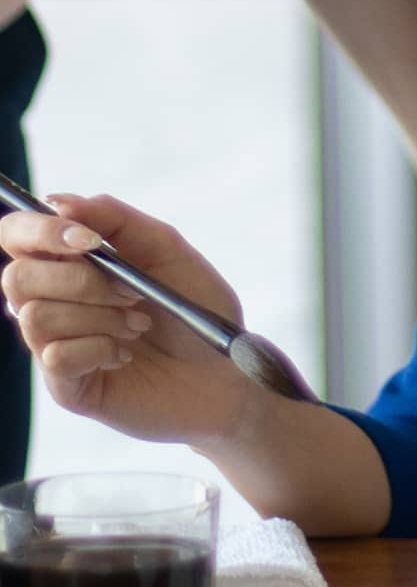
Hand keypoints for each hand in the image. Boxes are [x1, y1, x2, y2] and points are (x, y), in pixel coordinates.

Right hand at [0, 193, 255, 446]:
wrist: (226, 367)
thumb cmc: (197, 304)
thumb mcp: (166, 248)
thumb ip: (115, 219)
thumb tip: (59, 201)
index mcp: (70, 261)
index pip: (17, 235)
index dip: (38, 231)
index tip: (86, 240)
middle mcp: (52, 300)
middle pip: (17, 277)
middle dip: (82, 281)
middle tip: (133, 292)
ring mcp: (54, 344)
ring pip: (37, 318)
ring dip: (100, 317)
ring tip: (138, 325)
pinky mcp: (65, 385)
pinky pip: (56, 357)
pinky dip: (100, 349)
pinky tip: (125, 353)